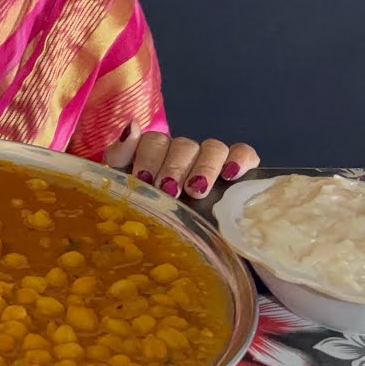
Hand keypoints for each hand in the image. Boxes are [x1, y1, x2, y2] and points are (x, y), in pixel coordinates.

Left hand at [103, 121, 258, 198]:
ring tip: (196, 190)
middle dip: (174, 167)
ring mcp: (210, 160)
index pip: (152, 141)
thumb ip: (121, 154)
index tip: (143, 179)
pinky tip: (232, 173)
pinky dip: (239, 158)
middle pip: (183, 145)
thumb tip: (131, 126)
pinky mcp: (238, 168)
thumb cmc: (145, 211)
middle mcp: (182, 154)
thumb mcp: (124, 183)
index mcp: (153, 155)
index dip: (148, 156)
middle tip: (169, 189)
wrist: (167, 239)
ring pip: (212, 148)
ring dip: (204, 167)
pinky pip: (243, 153)